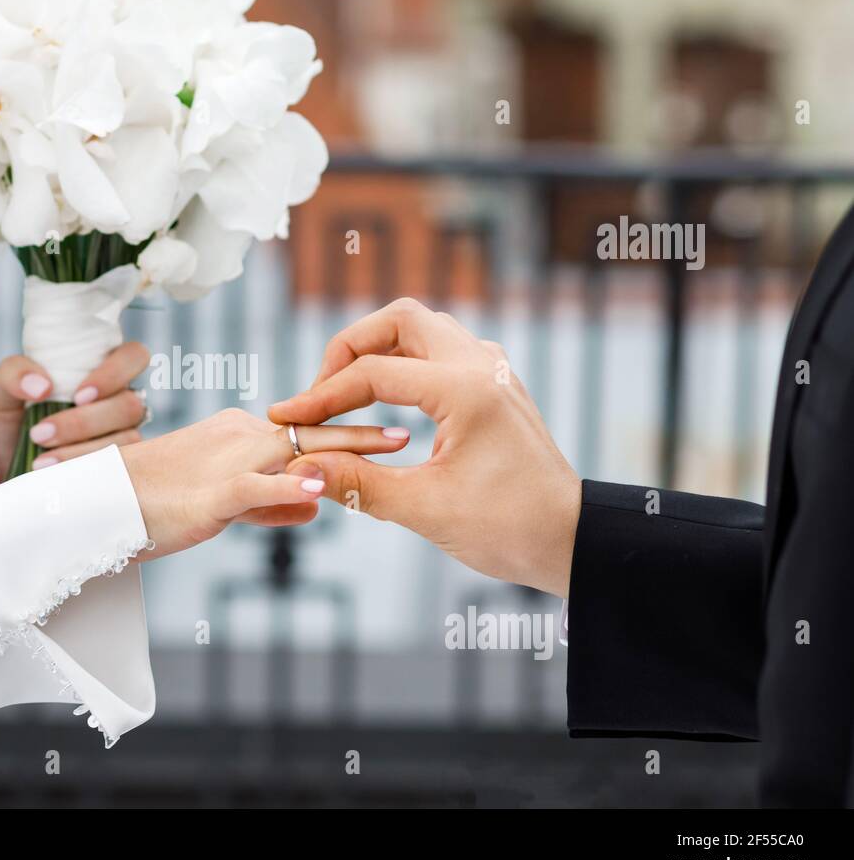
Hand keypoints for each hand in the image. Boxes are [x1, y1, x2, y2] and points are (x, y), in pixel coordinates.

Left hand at [0, 342, 149, 482]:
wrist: (6, 466)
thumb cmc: (13, 419)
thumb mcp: (2, 391)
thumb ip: (14, 374)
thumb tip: (43, 387)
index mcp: (102, 370)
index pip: (133, 357)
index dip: (115, 374)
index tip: (79, 395)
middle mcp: (121, 401)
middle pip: (129, 405)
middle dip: (84, 423)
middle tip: (41, 434)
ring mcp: (126, 435)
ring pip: (127, 440)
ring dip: (82, 451)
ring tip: (41, 461)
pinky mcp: (122, 468)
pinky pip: (120, 471)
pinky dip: (86, 472)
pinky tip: (58, 477)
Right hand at [120, 408, 410, 561]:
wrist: (99, 509)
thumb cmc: (158, 505)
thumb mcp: (228, 504)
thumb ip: (275, 501)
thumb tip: (320, 502)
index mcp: (246, 433)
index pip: (311, 426)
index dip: (355, 428)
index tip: (399, 428)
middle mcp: (242, 434)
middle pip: (316, 426)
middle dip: (368, 424)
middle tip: (416, 425)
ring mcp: (228, 459)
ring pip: (297, 446)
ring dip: (348, 446)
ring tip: (395, 444)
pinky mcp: (212, 492)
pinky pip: (257, 485)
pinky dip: (291, 486)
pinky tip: (323, 490)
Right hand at [267, 299, 580, 596]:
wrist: (572, 540)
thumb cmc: (510, 528)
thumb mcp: (425, 509)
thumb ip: (358, 482)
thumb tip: (301, 465)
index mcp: (466, 390)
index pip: (373, 373)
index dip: (320, 396)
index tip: (286, 419)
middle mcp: (481, 366)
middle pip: (398, 320)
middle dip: (349, 350)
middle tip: (320, 394)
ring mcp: (492, 370)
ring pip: (421, 328)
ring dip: (377, 350)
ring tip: (345, 395)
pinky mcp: (494, 384)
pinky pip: (440, 350)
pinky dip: (404, 362)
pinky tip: (385, 402)